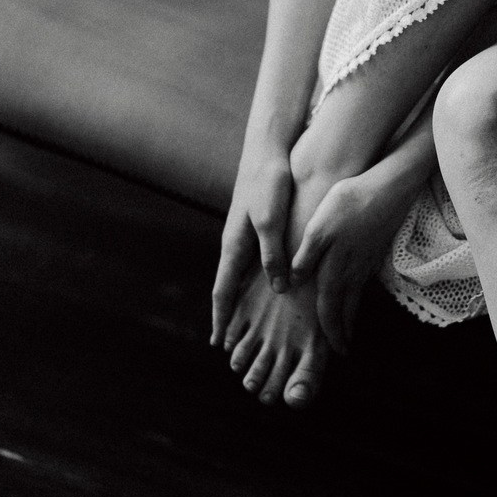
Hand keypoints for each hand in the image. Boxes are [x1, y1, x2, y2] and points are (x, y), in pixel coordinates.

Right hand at [210, 135, 293, 345]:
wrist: (268, 151)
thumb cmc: (269, 184)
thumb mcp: (271, 221)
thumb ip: (273, 254)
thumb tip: (277, 289)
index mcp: (234, 246)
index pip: (223, 292)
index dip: (222, 319)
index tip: (219, 344)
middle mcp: (235, 244)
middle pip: (229, 289)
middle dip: (228, 317)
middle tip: (229, 344)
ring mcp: (245, 236)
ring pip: (241, 278)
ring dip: (241, 302)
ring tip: (247, 326)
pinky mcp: (256, 228)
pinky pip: (253, 264)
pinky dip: (255, 284)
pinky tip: (266, 291)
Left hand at [289, 161, 416, 353]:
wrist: (388, 187)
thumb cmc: (349, 202)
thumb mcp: (319, 226)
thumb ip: (306, 256)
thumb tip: (294, 282)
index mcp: (336, 266)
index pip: (329, 307)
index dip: (329, 330)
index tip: (332, 351)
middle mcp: (353, 270)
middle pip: (345, 308)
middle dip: (343, 332)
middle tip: (343, 352)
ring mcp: (366, 262)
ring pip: (356, 298)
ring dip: (352, 318)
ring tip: (350, 334)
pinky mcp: (373, 251)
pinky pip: (363, 284)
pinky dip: (358, 299)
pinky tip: (356, 298)